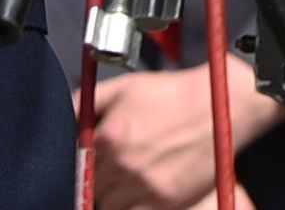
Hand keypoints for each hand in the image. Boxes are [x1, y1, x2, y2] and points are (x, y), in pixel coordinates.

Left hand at [93, 61, 282, 209]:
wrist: (221, 105)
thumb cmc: (173, 94)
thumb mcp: (126, 87)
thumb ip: (86, 101)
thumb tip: (64, 119)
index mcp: (110, 136)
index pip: (77, 165)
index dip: (84, 163)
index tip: (92, 160)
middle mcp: (125, 165)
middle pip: (92, 189)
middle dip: (100, 179)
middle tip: (116, 166)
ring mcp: (146, 186)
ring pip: (110, 205)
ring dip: (116, 195)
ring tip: (133, 176)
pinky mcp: (166, 202)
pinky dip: (136, 204)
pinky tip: (146, 186)